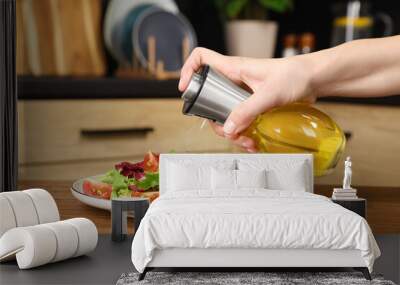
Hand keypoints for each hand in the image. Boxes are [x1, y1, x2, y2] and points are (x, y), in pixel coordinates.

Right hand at [179, 48, 314, 151]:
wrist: (314, 79)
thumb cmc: (295, 75)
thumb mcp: (269, 94)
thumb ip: (246, 110)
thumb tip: (226, 128)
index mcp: (233, 69)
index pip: (201, 59)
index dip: (188, 70)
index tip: (185, 89)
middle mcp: (234, 80)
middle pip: (209, 98)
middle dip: (215, 120)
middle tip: (229, 133)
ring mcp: (242, 93)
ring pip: (224, 113)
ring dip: (231, 132)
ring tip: (247, 142)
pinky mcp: (253, 104)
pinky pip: (239, 119)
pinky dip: (243, 133)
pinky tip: (253, 142)